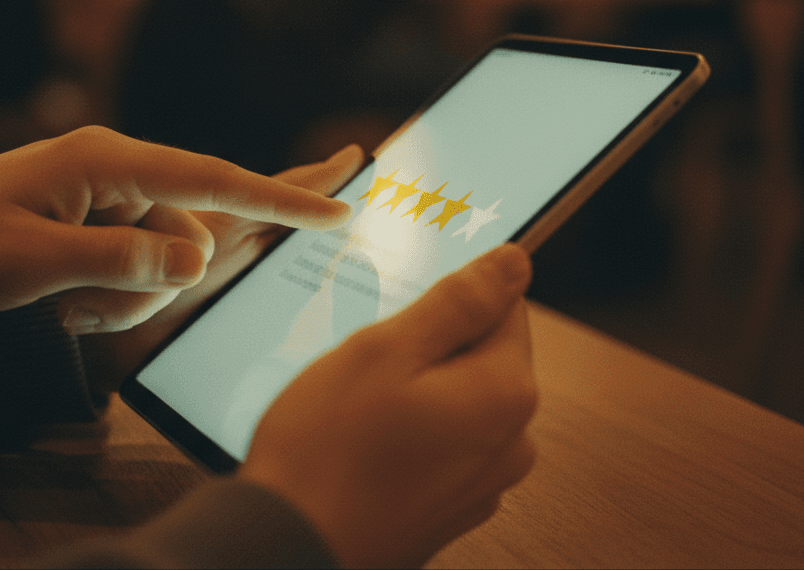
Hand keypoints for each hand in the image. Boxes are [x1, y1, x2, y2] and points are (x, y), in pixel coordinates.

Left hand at [77, 142, 364, 392]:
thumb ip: (121, 261)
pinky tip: (63, 305)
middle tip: (78, 308)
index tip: (343, 202)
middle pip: (189, 229)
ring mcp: (111, 196)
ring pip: (163, 260)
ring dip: (123, 298)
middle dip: (152, 282)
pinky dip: (112, 296)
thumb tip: (196, 262)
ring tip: (59, 308)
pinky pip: (138, 266)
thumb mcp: (31, 263)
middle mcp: (119, 169)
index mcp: (107, 159)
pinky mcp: (101, 222)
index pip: (211, 177)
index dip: (281, 196)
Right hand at [241, 243, 536, 568]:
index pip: (505, 305)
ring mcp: (482, 480)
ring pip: (457, 394)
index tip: (404, 302)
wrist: (289, 546)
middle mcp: (511, 442)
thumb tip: (514, 262)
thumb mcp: (387, 349)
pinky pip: (443, 436)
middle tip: (371, 349)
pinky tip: (362, 429)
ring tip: (358, 393)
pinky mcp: (451, 503)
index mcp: (505, 393)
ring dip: (415, 381)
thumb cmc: (328, 449)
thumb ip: (459, 302)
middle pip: (482, 351)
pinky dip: (410, 422)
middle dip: (430, 339)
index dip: (449, 295)